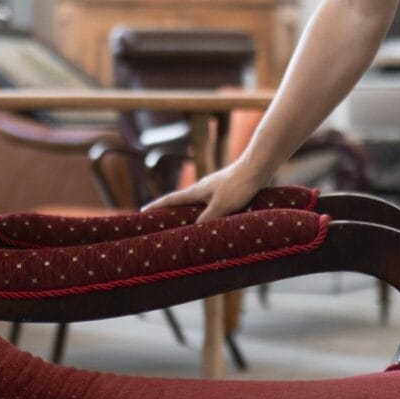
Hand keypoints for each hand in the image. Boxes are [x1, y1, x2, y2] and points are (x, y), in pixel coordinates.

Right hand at [144, 158, 271, 223]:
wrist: (257, 167)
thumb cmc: (238, 186)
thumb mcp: (221, 206)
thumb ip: (206, 219)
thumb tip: (193, 231)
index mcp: (196, 191)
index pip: (170, 200)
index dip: (155, 206)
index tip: (141, 212)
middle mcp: (202, 188)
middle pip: (181, 202)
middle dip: (169, 211)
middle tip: (158, 222)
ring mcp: (213, 188)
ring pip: (196, 204)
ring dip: (188, 214)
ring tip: (184, 227)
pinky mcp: (225, 190)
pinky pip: (209, 204)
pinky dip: (204, 213)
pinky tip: (211, 220)